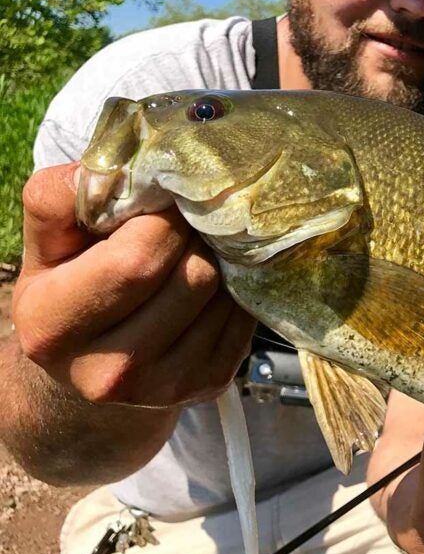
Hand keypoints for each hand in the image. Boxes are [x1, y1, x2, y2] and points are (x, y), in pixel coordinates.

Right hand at [13, 163, 254, 406]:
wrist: (92, 363)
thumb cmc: (71, 282)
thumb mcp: (49, 239)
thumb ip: (64, 197)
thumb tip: (121, 166)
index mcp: (54, 325)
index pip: (138, 259)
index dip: (161, 219)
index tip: (160, 205)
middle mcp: (107, 371)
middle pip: (194, 275)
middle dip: (196, 235)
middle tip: (186, 222)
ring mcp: (164, 387)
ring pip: (224, 293)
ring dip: (218, 260)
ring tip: (195, 251)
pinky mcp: (209, 385)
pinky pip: (244, 316)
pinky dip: (234, 290)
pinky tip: (209, 284)